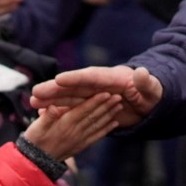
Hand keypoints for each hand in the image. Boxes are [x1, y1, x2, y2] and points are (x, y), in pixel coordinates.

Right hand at [23, 91, 124, 161]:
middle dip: (107, 106)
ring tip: (120, 106)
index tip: (106, 92)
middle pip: (93, 116)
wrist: (37, 162)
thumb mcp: (37, 127)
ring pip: (97, 125)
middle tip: (119, 96)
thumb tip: (52, 107)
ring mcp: (80, 139)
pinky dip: (107, 130)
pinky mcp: (82, 146)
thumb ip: (47, 117)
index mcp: (64, 124)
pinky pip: (96, 137)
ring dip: (110, 115)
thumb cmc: (35, 140)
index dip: (95, 101)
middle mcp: (75, 131)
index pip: (82, 111)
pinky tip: (115, 123)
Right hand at [31, 66, 163, 127]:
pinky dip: (59, 110)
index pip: (91, 76)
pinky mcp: (91, 106)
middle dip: (55, 89)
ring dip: (51, 100)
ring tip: (33, 102)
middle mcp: (98, 85)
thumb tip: (142, 73)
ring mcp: (93, 95)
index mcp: (112, 77)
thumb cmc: (153, 93)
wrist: (150, 101)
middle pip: (74, 86)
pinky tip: (43, 113)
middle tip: (35, 92)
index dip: (76, 78)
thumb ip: (146, 82)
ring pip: (69, 98)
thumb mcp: (153, 89)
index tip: (59, 79)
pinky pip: (72, 108)